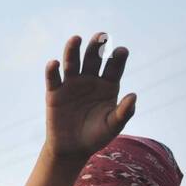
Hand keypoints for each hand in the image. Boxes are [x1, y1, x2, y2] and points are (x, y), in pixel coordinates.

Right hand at [43, 32, 135, 161]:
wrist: (72, 149)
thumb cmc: (96, 137)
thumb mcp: (113, 126)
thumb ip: (123, 112)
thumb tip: (133, 96)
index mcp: (108, 84)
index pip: (114, 66)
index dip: (118, 57)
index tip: (121, 51)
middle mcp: (90, 79)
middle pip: (93, 58)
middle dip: (97, 46)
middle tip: (101, 36)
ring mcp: (72, 84)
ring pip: (72, 62)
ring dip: (73, 50)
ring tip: (76, 39)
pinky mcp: (55, 92)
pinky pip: (53, 78)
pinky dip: (52, 70)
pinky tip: (54, 63)